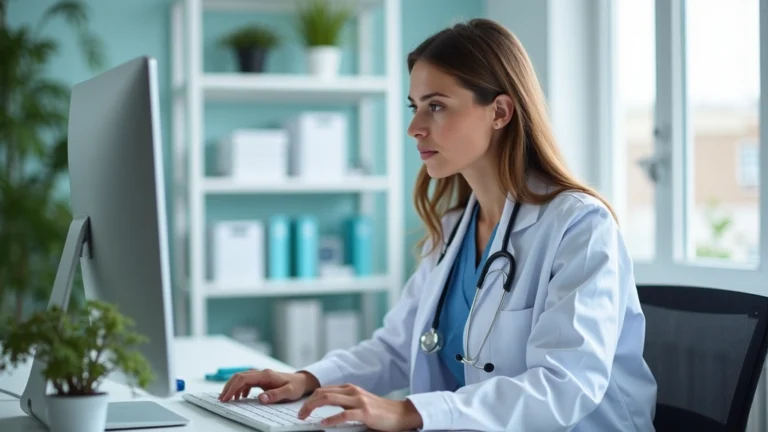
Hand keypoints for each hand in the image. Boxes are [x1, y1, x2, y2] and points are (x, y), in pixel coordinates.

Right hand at [218, 368, 319, 402]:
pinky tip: (241, 397)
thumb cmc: (296, 386)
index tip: (226, 398)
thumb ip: (275, 395)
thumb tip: (260, 398)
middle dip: (229, 387)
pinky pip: (247, 381)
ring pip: (242, 378)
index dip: (232, 388)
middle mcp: (261, 373)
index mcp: (265, 375)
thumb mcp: (289, 392)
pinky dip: (240, 389)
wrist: (302, 381)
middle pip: (239, 376)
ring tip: (228, 399)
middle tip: (222, 399)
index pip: (243, 378)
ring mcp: (261, 375)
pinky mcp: (262, 379)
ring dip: (233, 387)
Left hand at [297, 384, 422, 430]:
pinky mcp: (365, 412)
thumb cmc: (379, 411)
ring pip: (329, 399)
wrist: (400, 413)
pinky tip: (323, 424)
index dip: (310, 398)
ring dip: (313, 407)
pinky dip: (331, 419)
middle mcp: (352, 391)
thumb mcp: (359, 402)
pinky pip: (344, 415)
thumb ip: (345, 402)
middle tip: (299, 414)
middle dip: (307, 403)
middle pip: (323, 393)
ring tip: (305, 417)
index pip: (324, 389)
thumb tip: (325, 408)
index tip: (302, 408)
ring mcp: (359, 401)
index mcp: (350, 388)